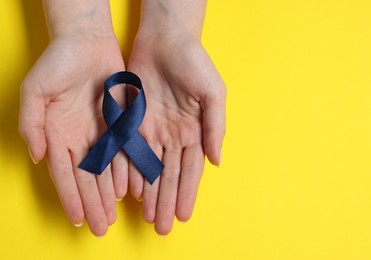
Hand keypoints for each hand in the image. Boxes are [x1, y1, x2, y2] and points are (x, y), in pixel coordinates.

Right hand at [19, 32, 127, 235]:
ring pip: (105, 170)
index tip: (77, 218)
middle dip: (92, 203)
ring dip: (107, 194)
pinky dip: (125, 171)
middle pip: (86, 178)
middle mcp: (79, 138)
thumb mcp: (35, 90)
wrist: (87, 42)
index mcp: (57, 134)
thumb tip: (38, 157)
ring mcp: (100, 131)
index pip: (64, 173)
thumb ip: (32, 124)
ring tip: (112, 215)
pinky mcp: (119, 123)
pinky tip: (127, 189)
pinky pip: (123, 151)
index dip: (70, 196)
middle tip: (100, 227)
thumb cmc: (57, 63)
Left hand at [127, 32, 225, 234]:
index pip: (190, 169)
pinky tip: (130, 190)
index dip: (186, 193)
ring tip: (147, 216)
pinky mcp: (133, 120)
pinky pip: (130, 150)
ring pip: (150, 168)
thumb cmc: (194, 63)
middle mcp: (173, 135)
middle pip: (169, 174)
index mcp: (194, 131)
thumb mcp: (213, 93)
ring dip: (149, 193)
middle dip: (166, 200)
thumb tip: (217, 161)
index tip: (183, 215)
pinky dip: (130, 171)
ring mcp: (152, 129)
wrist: (165, 39)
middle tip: (161, 227)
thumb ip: (215, 127)